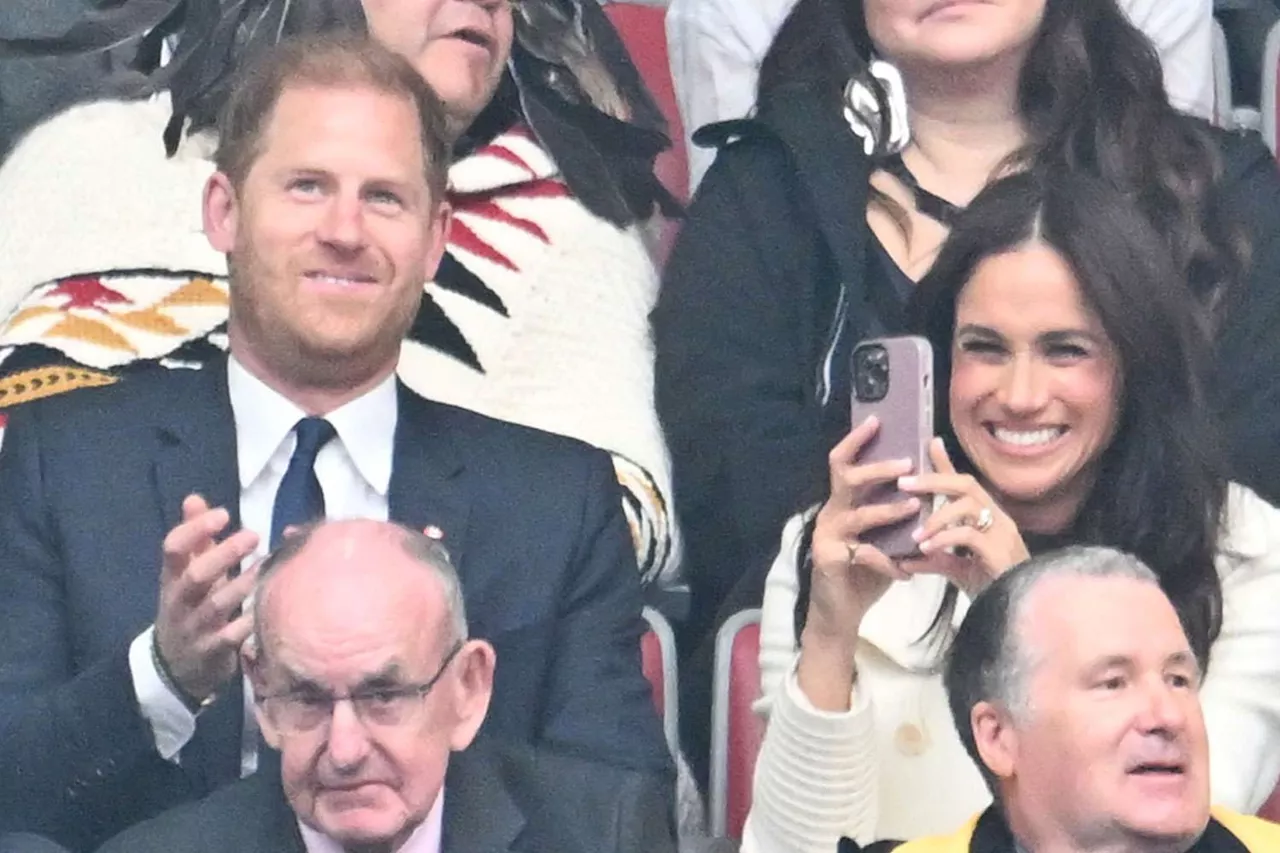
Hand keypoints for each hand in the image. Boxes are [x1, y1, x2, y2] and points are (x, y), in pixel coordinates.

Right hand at [154, 494, 260, 702]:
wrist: (174, 668)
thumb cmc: (189, 608)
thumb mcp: (184, 575)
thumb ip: (193, 539)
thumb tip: (194, 498)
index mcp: (171, 578)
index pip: (173, 549)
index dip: (195, 529)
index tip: (224, 514)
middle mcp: (180, 602)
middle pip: (196, 576)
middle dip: (223, 554)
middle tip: (253, 535)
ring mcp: (196, 628)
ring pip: (217, 605)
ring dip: (243, 584)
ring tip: (267, 564)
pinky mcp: (214, 652)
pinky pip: (232, 637)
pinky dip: (250, 621)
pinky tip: (269, 605)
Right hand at [804, 417, 922, 647]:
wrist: (840, 613)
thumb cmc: (863, 572)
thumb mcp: (881, 538)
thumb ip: (892, 513)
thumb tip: (922, 486)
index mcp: (842, 504)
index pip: (842, 463)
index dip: (857, 440)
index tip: (878, 419)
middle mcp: (830, 514)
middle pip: (846, 479)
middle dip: (878, 469)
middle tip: (907, 463)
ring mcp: (827, 537)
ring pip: (858, 515)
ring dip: (889, 510)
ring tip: (915, 508)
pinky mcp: (830, 560)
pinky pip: (864, 554)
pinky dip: (889, 561)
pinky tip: (907, 571)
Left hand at [897, 439, 1028, 596]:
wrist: (1015, 610)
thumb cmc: (992, 587)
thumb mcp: (957, 571)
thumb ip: (934, 561)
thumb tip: (904, 560)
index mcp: (988, 517)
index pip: (965, 484)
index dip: (947, 464)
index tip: (930, 442)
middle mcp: (997, 518)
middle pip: (966, 484)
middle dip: (934, 479)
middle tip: (905, 483)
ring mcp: (1002, 532)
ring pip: (968, 505)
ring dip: (937, 516)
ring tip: (915, 534)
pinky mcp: (1000, 550)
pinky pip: (969, 534)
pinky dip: (944, 539)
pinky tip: (926, 549)